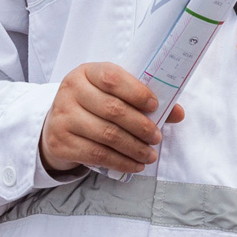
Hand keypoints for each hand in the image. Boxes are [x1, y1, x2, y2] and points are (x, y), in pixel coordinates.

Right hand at [39, 62, 184, 175]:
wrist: (58, 125)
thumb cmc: (93, 105)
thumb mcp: (113, 93)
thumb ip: (143, 100)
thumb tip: (178, 113)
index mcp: (86, 72)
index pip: (112, 78)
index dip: (136, 92)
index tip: (155, 106)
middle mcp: (70, 91)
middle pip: (112, 109)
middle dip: (141, 126)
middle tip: (157, 137)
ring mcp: (62, 117)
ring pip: (106, 135)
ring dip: (134, 148)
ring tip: (150, 155)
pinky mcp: (60, 142)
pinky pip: (96, 155)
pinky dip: (120, 162)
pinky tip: (134, 165)